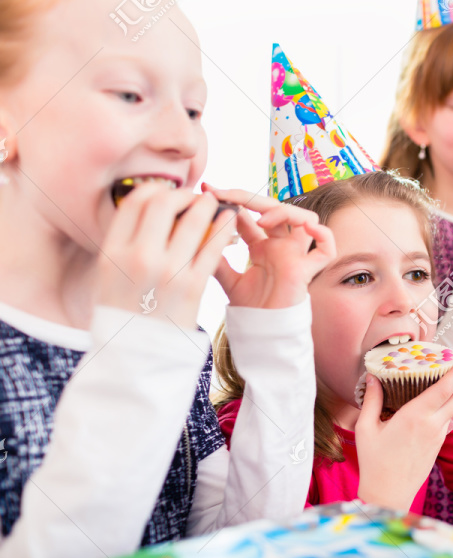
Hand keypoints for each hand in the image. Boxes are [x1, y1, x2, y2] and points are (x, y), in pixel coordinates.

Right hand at [97, 183, 236, 328]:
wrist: (137, 357)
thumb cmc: (125, 314)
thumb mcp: (109, 276)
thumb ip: (124, 242)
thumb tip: (146, 209)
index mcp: (113, 253)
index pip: (134, 203)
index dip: (154, 190)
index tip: (167, 192)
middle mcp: (138, 257)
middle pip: (163, 203)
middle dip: (183, 194)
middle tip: (194, 196)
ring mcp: (167, 272)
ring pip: (193, 219)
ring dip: (207, 205)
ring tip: (213, 204)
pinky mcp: (193, 286)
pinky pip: (213, 246)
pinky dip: (223, 228)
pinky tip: (229, 221)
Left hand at [202, 184, 335, 308]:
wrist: (261, 333)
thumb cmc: (249, 309)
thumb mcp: (225, 278)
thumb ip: (214, 257)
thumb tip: (197, 235)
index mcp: (262, 246)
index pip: (249, 213)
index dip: (231, 199)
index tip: (208, 191)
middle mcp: (281, 246)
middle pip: (274, 208)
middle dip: (249, 197)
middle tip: (225, 194)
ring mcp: (296, 255)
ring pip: (304, 218)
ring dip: (284, 211)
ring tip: (261, 219)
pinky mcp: (308, 270)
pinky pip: (327, 247)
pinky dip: (322, 233)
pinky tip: (305, 228)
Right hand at [356, 359, 452, 510]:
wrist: (388, 495)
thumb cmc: (373, 462)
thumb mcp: (366, 428)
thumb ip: (372, 400)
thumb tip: (372, 378)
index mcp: (415, 417)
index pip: (443, 389)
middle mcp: (431, 426)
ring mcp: (438, 437)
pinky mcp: (438, 446)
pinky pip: (449, 421)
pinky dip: (451, 407)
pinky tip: (444, 402)